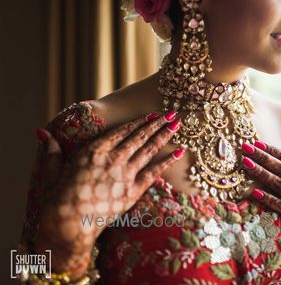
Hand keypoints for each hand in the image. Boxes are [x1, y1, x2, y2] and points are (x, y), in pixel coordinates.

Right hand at [34, 112, 183, 276]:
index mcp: (94, 150)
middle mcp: (113, 158)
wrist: (69, 226)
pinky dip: (168, 161)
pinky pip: (154, 173)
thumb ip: (53, 150)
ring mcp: (125, 174)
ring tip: (177, 124)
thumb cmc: (58, 198)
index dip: (139, 122)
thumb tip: (42, 131)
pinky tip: (180, 152)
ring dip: (164, 136)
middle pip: (140, 137)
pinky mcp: (133, 192)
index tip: (151, 115)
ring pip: (149, 150)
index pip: (122, 131)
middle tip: (172, 113)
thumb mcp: (53, 169)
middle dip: (157, 124)